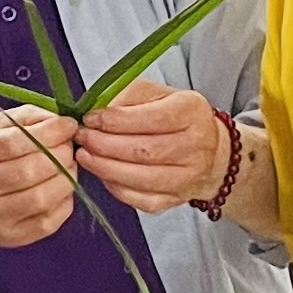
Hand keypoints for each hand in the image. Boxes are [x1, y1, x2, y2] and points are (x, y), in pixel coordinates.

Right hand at [0, 107, 82, 249]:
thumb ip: (26, 118)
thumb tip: (60, 121)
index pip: (13, 142)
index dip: (48, 133)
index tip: (68, 126)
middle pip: (29, 170)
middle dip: (60, 155)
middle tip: (70, 148)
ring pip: (41, 197)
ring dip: (66, 179)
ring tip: (68, 167)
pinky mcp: (9, 236)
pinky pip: (48, 220)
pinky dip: (63, 202)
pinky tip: (61, 190)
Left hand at [71, 85, 232, 212]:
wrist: (210, 150)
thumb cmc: (177, 117)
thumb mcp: (158, 93)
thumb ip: (128, 95)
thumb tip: (97, 109)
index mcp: (191, 111)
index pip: (152, 118)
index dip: (116, 120)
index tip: (90, 118)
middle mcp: (195, 146)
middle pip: (145, 150)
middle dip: (105, 145)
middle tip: (82, 137)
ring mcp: (187, 177)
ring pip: (142, 178)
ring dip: (106, 168)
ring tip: (84, 156)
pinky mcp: (175, 199)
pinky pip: (142, 199)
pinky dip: (117, 188)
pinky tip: (103, 175)